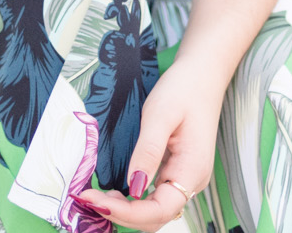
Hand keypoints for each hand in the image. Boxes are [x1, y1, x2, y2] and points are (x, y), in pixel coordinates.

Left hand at [72, 56, 221, 231]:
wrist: (201, 74)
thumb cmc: (183, 89)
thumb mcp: (160, 114)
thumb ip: (147, 151)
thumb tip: (134, 186)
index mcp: (192, 169)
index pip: (160, 210)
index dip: (128, 213)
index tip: (97, 201)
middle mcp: (192, 180)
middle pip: (156, 216)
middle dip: (122, 214)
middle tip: (89, 199)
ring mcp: (185, 177)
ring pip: (155, 210)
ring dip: (126, 210)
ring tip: (97, 197)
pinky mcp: (177, 171)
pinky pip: (155, 197)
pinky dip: (133, 201)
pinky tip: (114, 190)